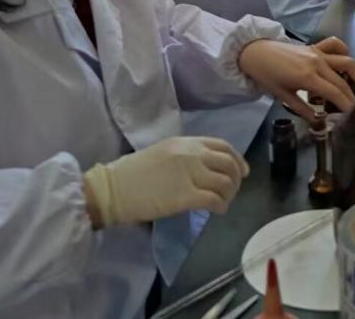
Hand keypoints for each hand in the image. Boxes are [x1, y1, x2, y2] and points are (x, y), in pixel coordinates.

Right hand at [82, 136, 248, 227]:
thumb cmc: (132, 173)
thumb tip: (203, 169)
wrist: (113, 188)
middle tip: (231, 191)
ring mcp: (190, 174)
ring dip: (229, 194)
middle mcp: (192, 154)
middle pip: (229, 163)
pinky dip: (221, 206)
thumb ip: (185, 157)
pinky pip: (215, 200)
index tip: (242, 171)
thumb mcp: (162, 153)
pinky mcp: (186, 196)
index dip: (237, 159)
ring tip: (222, 203)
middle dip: (236, 179)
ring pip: (226, 182)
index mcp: (185, 142)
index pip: (222, 145)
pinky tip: (216, 211)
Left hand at [238, 39, 354, 115]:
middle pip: (342, 81)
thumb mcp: (283, 97)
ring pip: (345, 60)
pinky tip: (343, 63)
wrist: (256, 52)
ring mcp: (318, 52)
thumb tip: (319, 121)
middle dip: (352, 96)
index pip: (335, 93)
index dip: (347, 105)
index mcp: (308, 77)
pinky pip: (335, 44)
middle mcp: (317, 63)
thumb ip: (303, 109)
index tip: (354, 115)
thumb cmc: (267, 76)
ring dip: (354, 73)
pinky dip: (343, 51)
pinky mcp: (316, 46)